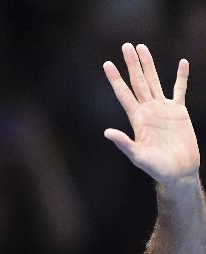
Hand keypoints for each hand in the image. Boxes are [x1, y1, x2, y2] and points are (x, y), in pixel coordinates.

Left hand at [104, 43, 199, 184]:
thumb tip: (107, 132)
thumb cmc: (156, 167)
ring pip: (154, 81)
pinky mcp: (179, 112)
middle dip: (132, 64)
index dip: (115, 79)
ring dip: (149, 64)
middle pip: (138, 81)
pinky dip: (181, 77)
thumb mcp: (137, 156)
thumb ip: (124, 143)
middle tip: (126, 45)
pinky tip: (182, 63)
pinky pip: (180, 90)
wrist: (178, 171)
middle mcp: (148, 110)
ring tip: (142, 47)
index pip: (123, 94)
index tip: (107, 64)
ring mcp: (163, 109)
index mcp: (136, 118)